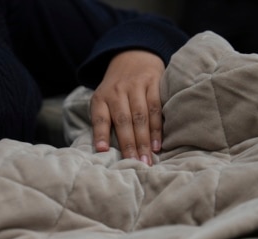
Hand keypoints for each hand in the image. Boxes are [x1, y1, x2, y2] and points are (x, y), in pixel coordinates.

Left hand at [90, 50, 164, 164]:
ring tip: (147, 159)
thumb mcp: (103, 100)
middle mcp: (117, 91)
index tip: (102, 151)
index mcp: (101, 97)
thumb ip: (103, 121)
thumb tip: (103, 151)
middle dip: (129, 144)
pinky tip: (157, 144)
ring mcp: (136, 85)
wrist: (133, 56)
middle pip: (123, 120)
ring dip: (144, 140)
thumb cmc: (117, 90)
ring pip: (140, 116)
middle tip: (134, 164)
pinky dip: (157, 128)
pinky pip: (156, 108)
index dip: (101, 134)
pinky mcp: (153, 82)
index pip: (100, 118)